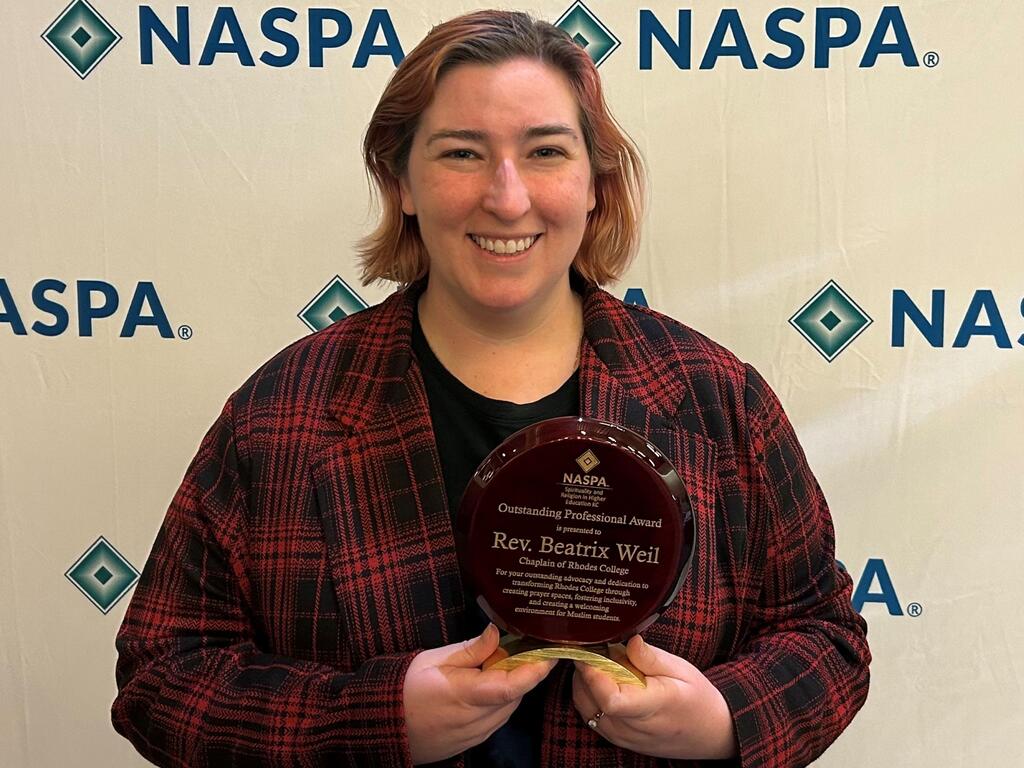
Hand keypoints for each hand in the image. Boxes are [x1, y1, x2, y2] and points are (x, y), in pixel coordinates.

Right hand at [404, 624, 555, 764]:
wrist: (382, 723)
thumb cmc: (405, 686)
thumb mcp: (436, 658)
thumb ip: (471, 649)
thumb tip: (496, 633)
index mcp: (466, 695)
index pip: (513, 685)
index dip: (535, 670)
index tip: (550, 653)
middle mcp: (475, 720)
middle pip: (514, 696)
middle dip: (521, 673)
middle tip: (514, 650)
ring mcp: (474, 735)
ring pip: (507, 709)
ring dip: (509, 688)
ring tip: (491, 668)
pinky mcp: (470, 743)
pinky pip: (495, 720)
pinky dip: (497, 702)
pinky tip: (483, 687)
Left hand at [572, 635, 737, 759]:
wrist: (708, 732)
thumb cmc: (696, 698)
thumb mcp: (681, 669)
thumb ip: (651, 657)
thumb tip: (629, 640)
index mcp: (652, 707)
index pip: (610, 700)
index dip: (593, 674)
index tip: (591, 651)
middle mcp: (632, 727)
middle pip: (589, 699)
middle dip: (586, 670)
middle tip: (600, 650)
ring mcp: (621, 736)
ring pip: (584, 706)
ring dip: (584, 682)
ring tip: (603, 664)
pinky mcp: (615, 738)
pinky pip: (589, 715)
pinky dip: (588, 694)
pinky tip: (604, 680)